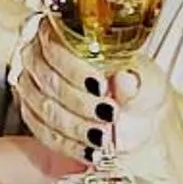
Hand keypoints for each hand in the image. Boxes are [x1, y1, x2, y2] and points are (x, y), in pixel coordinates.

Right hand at [11, 27, 168, 163]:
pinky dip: (66, 144)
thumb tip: (125, 82)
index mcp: (68, 33)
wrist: (137, 115)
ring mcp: (34, 85)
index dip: (74, 68)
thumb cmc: (139, 88)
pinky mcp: (33, 113)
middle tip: (108, 115)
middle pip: (46, 78)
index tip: (101, 86)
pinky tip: (88, 150)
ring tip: (103, 137)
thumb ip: (137, 82)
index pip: (54, 45)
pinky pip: (41, 131)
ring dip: (74, 126)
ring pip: (42, 107)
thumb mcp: (149, 81)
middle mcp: (43, 55)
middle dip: (78, 102)